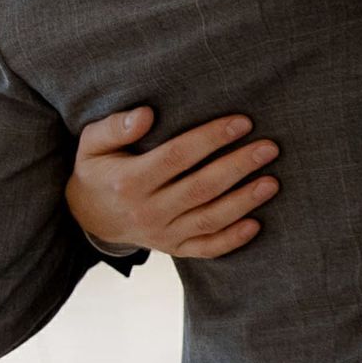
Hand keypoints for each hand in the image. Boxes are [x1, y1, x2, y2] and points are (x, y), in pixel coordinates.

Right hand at [66, 108, 278, 258]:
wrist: (88, 217)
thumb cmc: (99, 169)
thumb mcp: (92, 144)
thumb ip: (115, 126)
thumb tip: (146, 114)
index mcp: (127, 182)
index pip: (177, 157)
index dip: (211, 139)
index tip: (243, 122)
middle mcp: (146, 211)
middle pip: (200, 188)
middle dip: (238, 167)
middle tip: (270, 148)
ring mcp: (162, 234)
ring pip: (209, 219)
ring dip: (244, 202)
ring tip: (273, 182)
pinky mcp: (174, 248)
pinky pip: (206, 248)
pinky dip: (232, 240)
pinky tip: (257, 224)